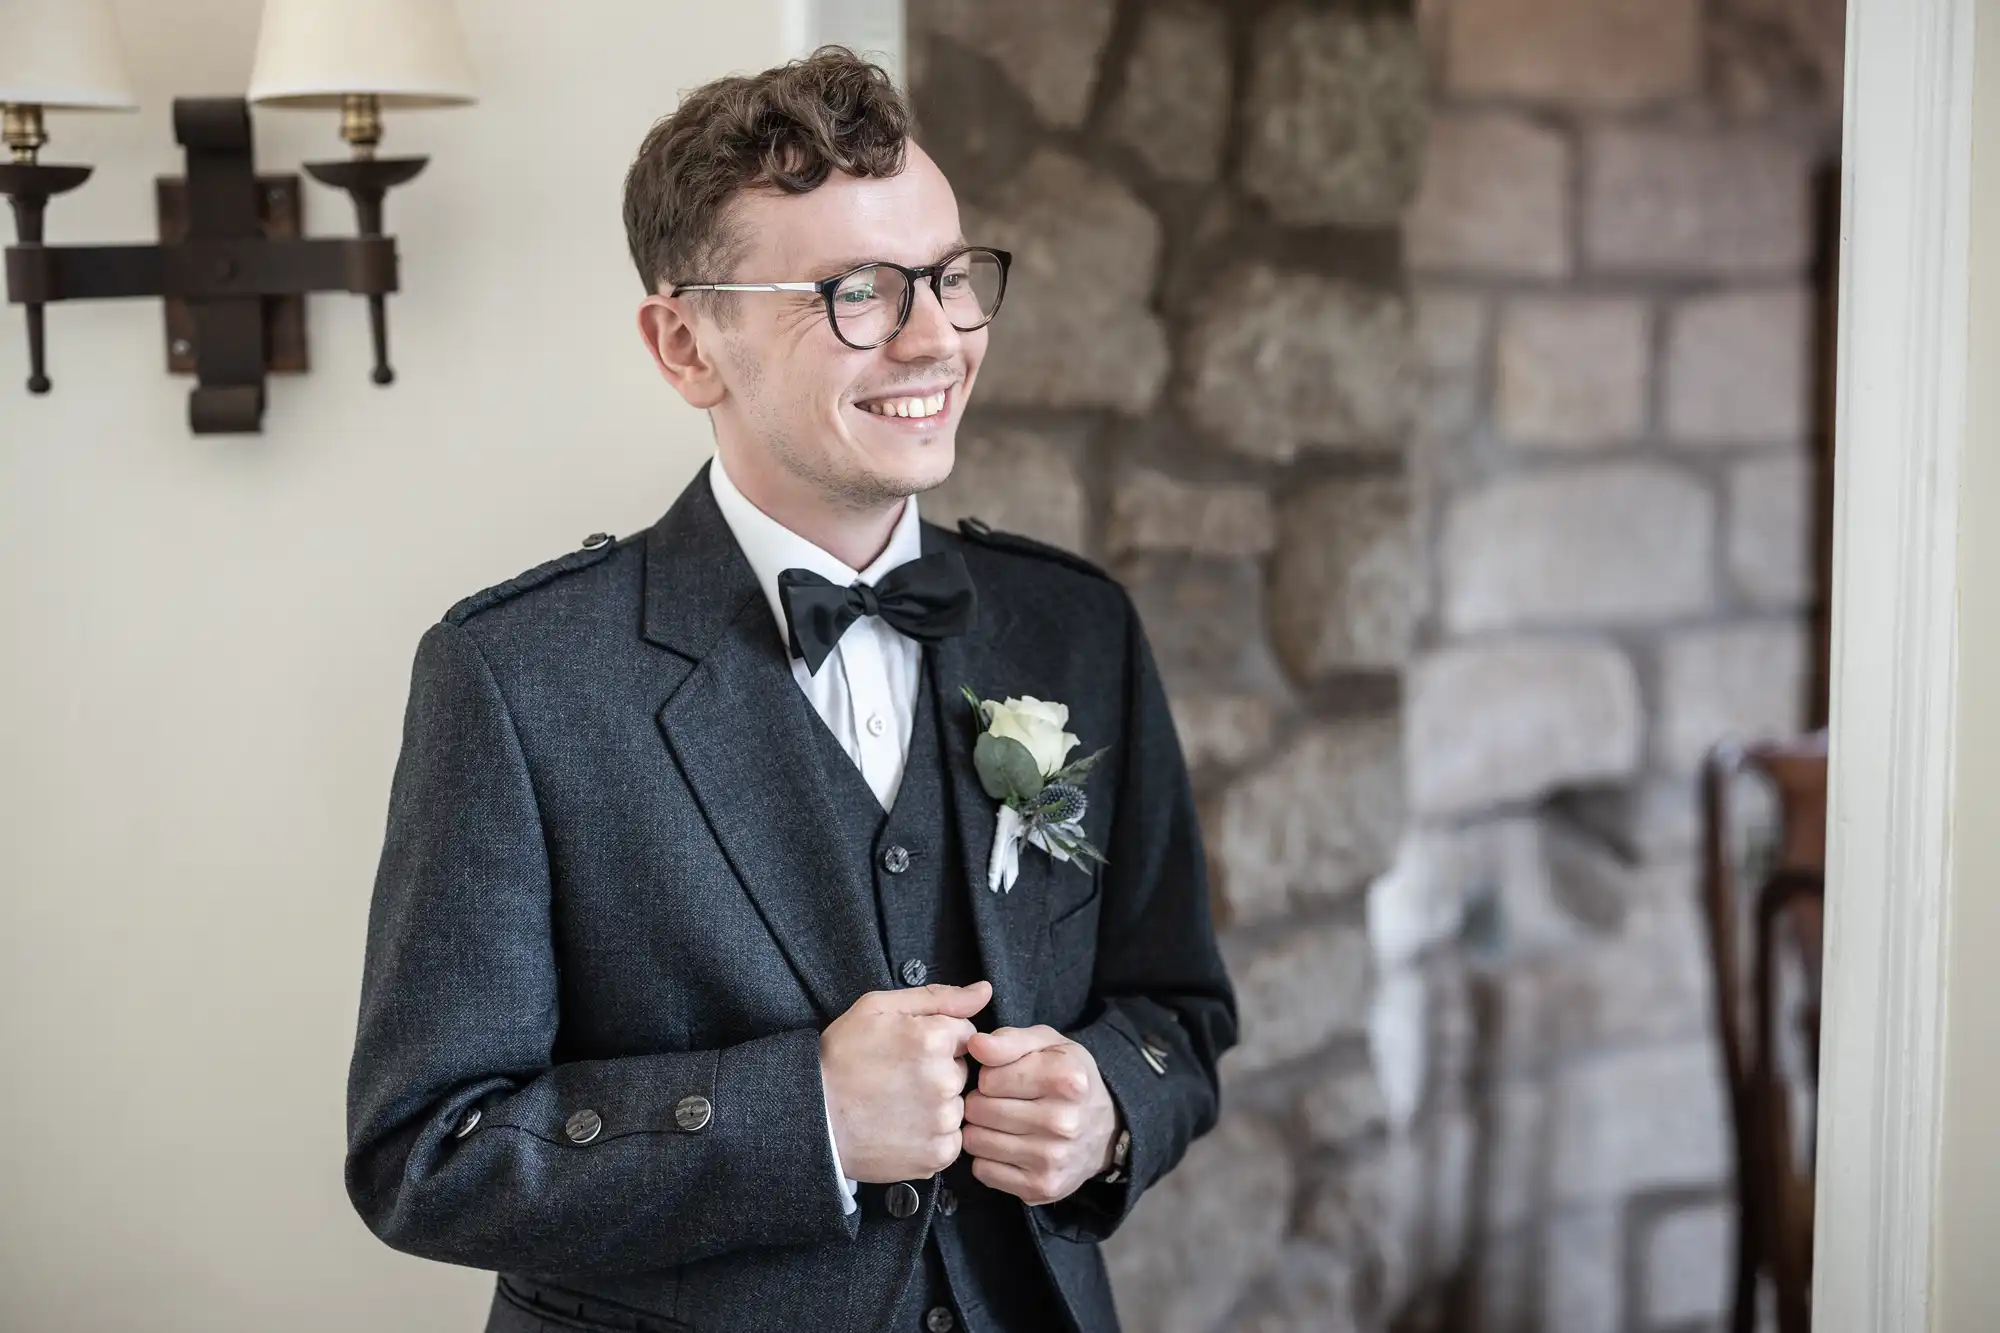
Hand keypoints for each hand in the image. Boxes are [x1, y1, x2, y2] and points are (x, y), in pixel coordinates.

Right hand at [820, 980, 989, 1183]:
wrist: (811, 1117)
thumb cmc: (840, 1058)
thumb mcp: (879, 1008)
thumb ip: (938, 997)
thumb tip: (984, 991)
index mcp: (934, 1039)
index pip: (965, 1035)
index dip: (939, 1040)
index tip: (911, 1050)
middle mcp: (943, 1081)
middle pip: (961, 1070)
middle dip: (939, 1071)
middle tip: (899, 1078)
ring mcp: (941, 1121)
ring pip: (956, 1105)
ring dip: (936, 1105)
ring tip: (897, 1104)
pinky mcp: (936, 1155)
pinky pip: (950, 1140)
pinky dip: (932, 1135)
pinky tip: (902, 1127)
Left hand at [962, 1026, 1118, 1205]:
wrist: (1106, 1130)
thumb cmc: (1067, 1078)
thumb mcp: (1047, 1045)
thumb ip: (1009, 1039)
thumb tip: (975, 1045)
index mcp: (1066, 1080)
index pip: (988, 1077)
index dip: (990, 1075)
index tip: (1006, 1078)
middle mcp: (1063, 1122)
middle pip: (979, 1109)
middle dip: (982, 1102)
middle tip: (1001, 1102)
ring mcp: (1052, 1159)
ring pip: (975, 1141)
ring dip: (981, 1130)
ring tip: (1002, 1123)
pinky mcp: (1040, 1188)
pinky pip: (983, 1171)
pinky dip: (988, 1158)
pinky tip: (1008, 1147)